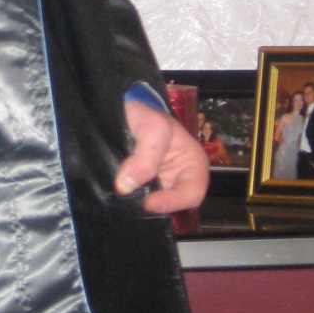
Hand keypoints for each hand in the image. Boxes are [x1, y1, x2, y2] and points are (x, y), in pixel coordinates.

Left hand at [115, 98, 209, 214]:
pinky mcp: (141, 186)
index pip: (193, 193)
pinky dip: (130, 200)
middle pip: (174, 204)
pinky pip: (138, 199)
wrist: (125, 107)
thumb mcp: (152, 126)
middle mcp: (180, 177)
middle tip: (134, 202)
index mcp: (194, 163)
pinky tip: (120, 196)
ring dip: (140, 203)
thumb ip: (145, 155)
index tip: (148, 203)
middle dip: (156, 205)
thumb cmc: (147, 113)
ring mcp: (160, 183)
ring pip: (154, 205)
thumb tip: (126, 186)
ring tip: (125, 200)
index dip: (173, 201)